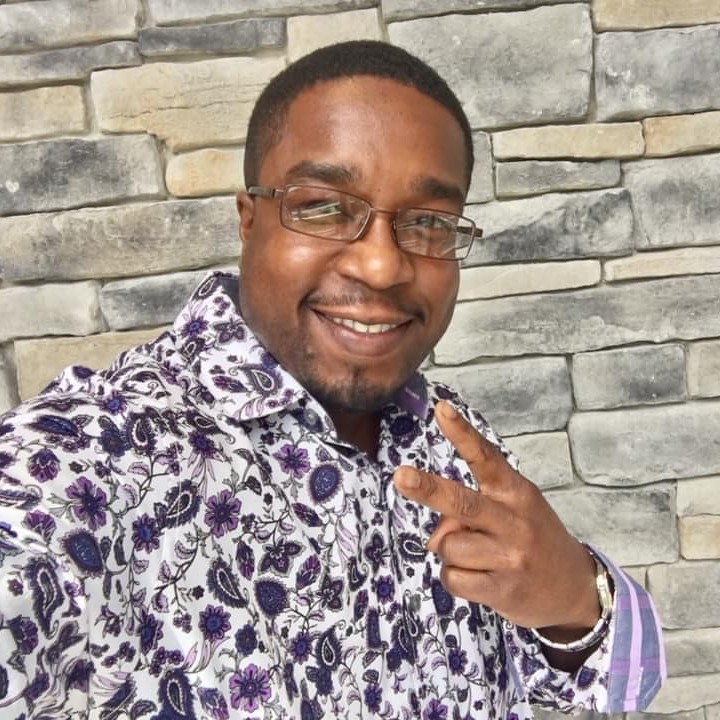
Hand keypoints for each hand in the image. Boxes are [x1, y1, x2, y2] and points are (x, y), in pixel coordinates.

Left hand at [394, 401, 598, 634]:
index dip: (463, 433)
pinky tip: (479, 577)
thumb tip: (439, 532)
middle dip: (428, 489)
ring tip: (476, 556)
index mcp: (517, 493)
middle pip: (462, 503)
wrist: (575, 589)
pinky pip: (453, 577)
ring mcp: (508, 557)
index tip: (441, 410)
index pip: (486, 457)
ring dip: (449, 550)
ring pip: (448, 546)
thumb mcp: (516, 510)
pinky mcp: (501, 590)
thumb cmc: (534, 538)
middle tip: (401, 476)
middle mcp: (513, 522)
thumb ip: (475, 508)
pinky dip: (455, 577)